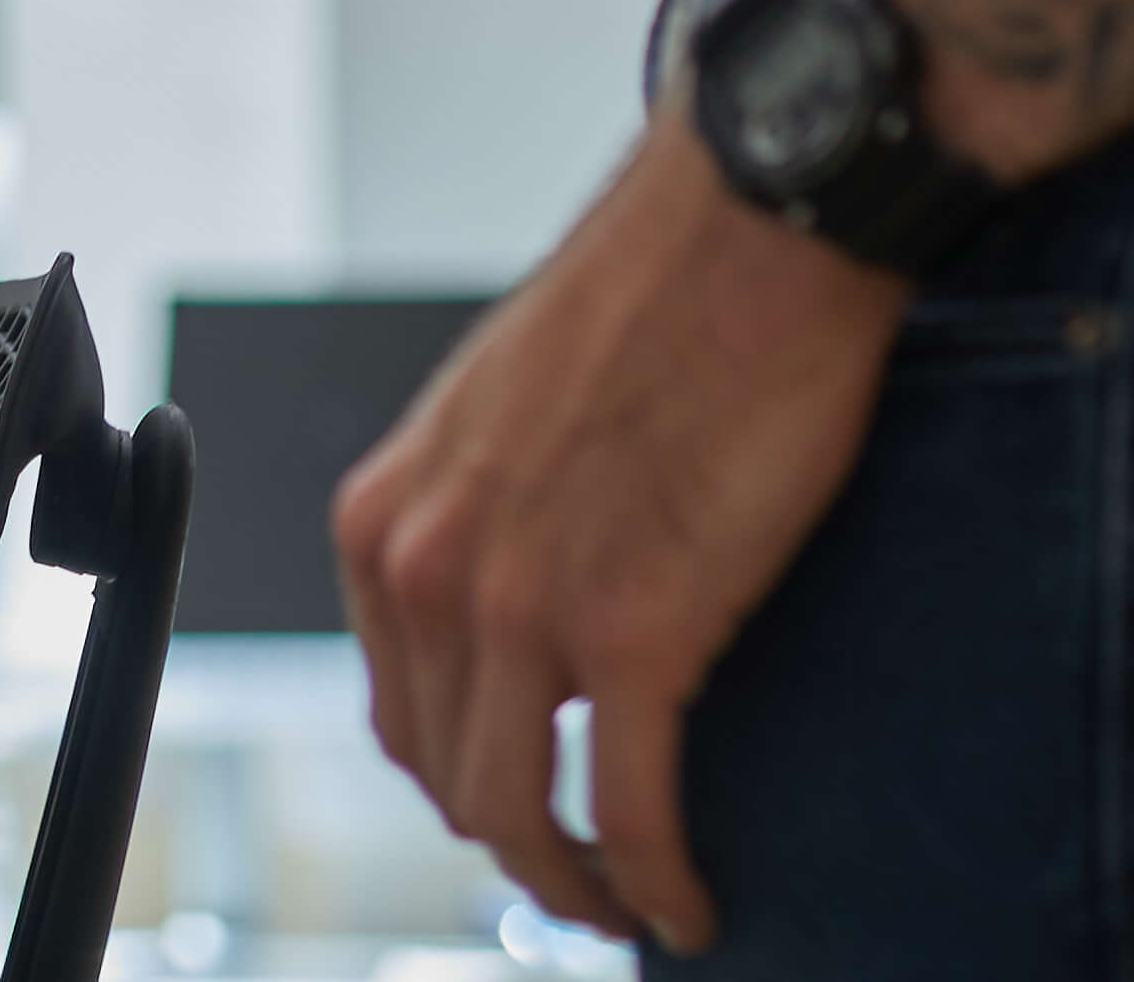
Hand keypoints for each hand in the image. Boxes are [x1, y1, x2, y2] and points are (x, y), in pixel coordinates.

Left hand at [332, 116, 907, 953]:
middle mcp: (426, 568)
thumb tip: (509, 626)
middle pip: (452, 779)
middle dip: (521, 845)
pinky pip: (631, 811)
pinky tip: (688, 903)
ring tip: (633, 904)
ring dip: (580, 887)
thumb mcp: (499, 419)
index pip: (399, 710)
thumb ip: (479, 525)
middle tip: (589, 875)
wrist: (749, 228)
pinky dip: (658, 881)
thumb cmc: (651, 304)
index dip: (465, 778)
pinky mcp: (636, 633)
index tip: (526, 805)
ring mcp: (523, 607)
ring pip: (523, 819)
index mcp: (384, 517)